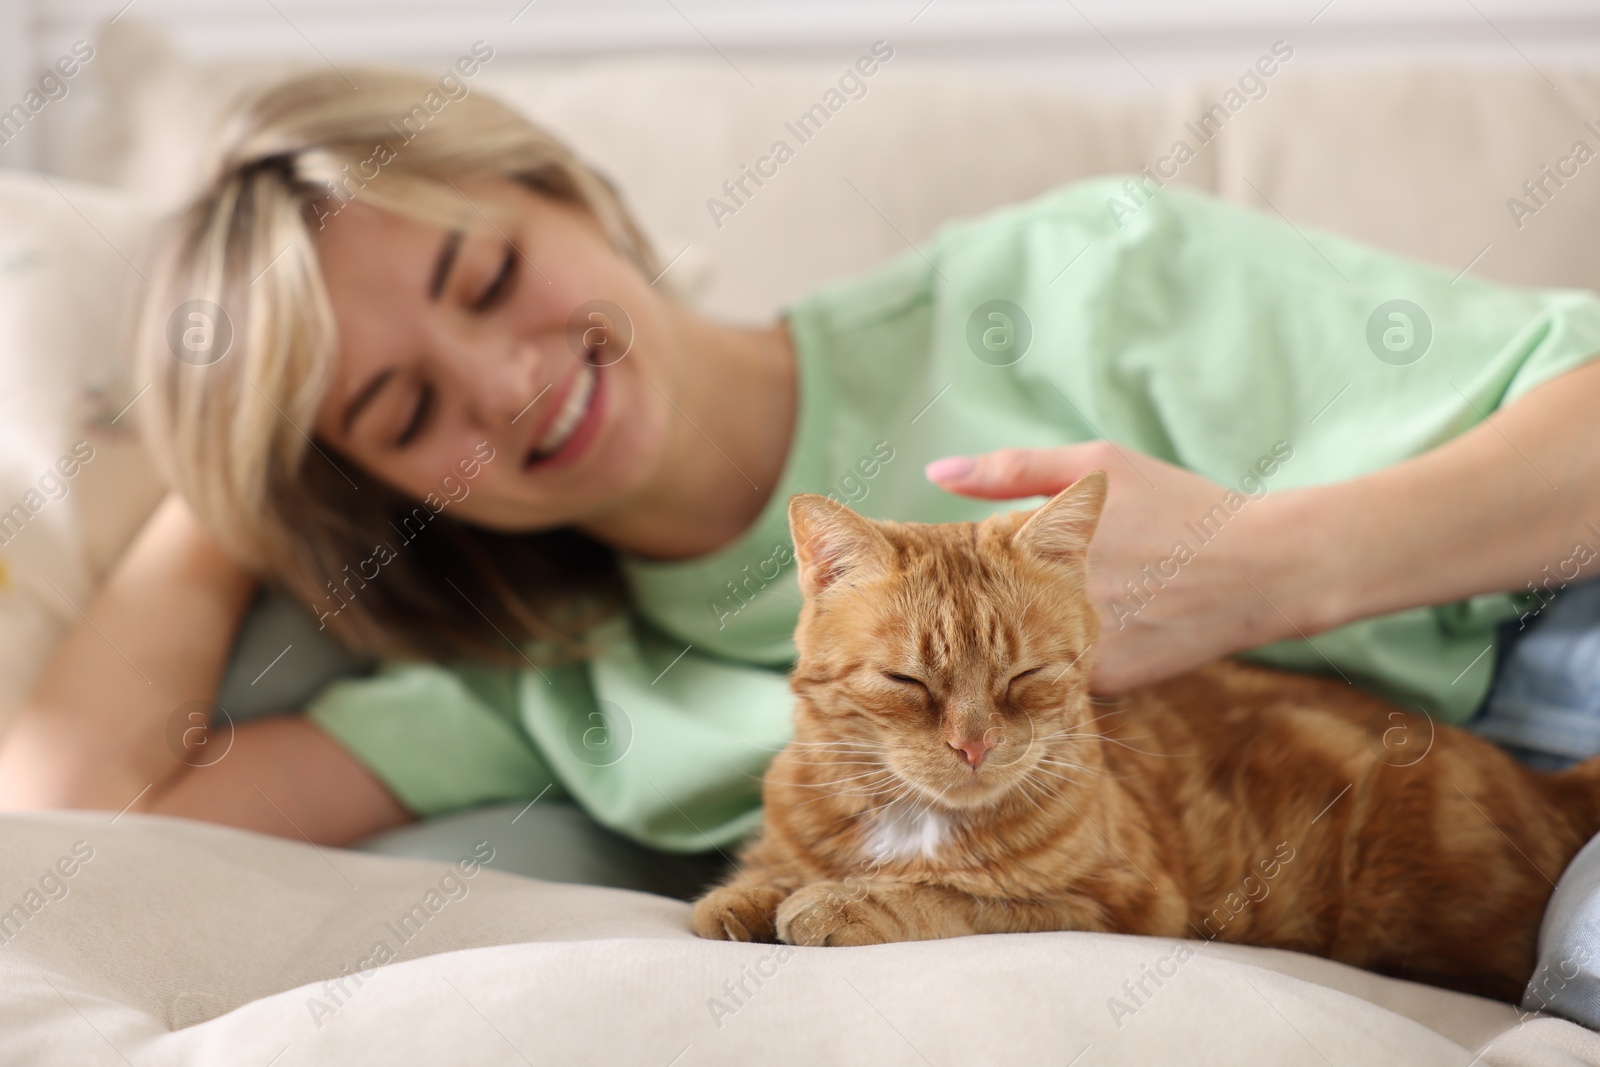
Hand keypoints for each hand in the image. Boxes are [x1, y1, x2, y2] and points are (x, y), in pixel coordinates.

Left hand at [926, 443, 1305, 692]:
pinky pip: (1056, 671)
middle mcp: (1054, 610)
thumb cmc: (1180, 505)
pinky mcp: (1105, 684)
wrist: (1268, 569)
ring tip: (1085, 593)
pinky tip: (1104, 620)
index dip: (970, 559)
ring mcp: (1079, 653)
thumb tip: (933, 474)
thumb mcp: (1100, 466)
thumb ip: (1012, 471)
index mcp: (1043, 555)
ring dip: (1021, 628)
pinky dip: (1060, 650)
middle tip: (1020, 574)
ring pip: (1018, 646)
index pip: (968, 566)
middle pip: (988, 609)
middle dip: (989, 596)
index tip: (975, 552)